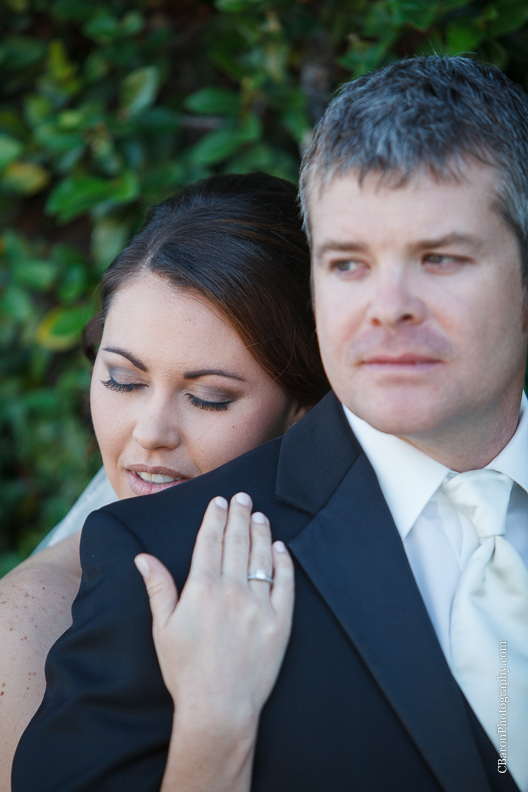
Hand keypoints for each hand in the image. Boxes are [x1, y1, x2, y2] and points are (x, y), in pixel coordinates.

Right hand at [134, 493, 294, 732]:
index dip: (215, 517)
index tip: (219, 501)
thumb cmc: (185, 670)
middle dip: (239, 515)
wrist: (218, 707)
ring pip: (261, 557)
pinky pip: (285, 584)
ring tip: (259, 516)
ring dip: (260, 532)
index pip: (209, 541)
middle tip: (242, 497)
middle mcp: (232, 590)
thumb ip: (158, 587)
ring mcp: (259, 605)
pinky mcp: (279, 622)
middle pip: (236, 542)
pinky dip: (283, 563)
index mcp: (202, 589)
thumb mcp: (162, 628)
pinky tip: (280, 548)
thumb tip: (142, 557)